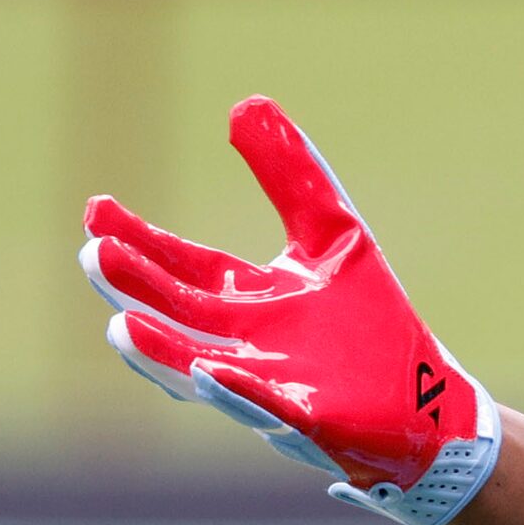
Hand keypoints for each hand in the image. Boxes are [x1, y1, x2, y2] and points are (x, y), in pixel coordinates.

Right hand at [78, 96, 501, 524]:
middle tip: (94, 255)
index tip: (95, 210)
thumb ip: (293, 176)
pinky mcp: (312, 420)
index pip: (184, 268)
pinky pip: (268, 407)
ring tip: (121, 325)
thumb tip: (246, 103)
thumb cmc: (375, 323)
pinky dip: (238, 390)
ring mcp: (273, 386)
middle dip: (137, 288)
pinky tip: (210, 370)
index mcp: (251, 302)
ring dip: (161, 351)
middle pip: (182, 314)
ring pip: (203, 369)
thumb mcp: (334, 235)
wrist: (428, 401)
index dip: (140, 242)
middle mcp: (247, 345)